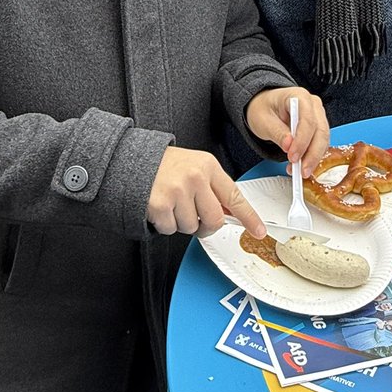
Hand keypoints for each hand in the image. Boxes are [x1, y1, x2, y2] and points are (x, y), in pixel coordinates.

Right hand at [146, 146, 265, 237]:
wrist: (132, 161)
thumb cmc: (166, 166)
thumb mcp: (195, 167)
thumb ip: (214, 188)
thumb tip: (230, 214)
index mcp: (208, 166)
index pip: (235, 196)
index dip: (249, 216)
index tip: (258, 230)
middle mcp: (195, 177)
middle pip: (215, 220)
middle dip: (206, 225)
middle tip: (194, 216)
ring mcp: (177, 191)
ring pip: (192, 227)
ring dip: (181, 222)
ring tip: (172, 203)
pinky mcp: (160, 205)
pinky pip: (171, 229)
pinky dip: (165, 224)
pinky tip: (161, 207)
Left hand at [245, 87, 329, 177]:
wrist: (264, 106)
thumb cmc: (263, 108)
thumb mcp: (263, 120)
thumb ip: (277, 132)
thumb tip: (289, 145)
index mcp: (299, 97)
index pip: (308, 119)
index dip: (302, 140)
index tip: (293, 156)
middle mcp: (313, 105)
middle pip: (321, 131)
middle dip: (312, 154)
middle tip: (301, 171)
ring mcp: (317, 116)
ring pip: (323, 140)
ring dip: (313, 158)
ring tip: (299, 171)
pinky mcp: (317, 128)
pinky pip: (320, 144)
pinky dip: (312, 157)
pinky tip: (301, 166)